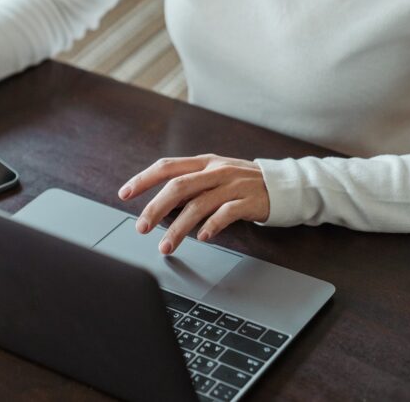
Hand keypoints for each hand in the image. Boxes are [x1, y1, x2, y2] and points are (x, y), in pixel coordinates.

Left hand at [118, 154, 269, 253]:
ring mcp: (233, 185)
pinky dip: (211, 226)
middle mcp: (216, 170)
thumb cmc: (242, 184)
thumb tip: (160, 205)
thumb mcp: (214, 177)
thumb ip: (190, 186)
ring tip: (166, 246)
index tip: (124, 193)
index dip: (143, 179)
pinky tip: (202, 238)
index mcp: (203, 163)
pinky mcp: (249, 200)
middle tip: (141, 228)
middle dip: (156, 208)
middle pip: (178, 186)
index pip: (167, 167)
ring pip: (198, 204)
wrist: (284, 185)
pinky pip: (226, 213)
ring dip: (179, 228)